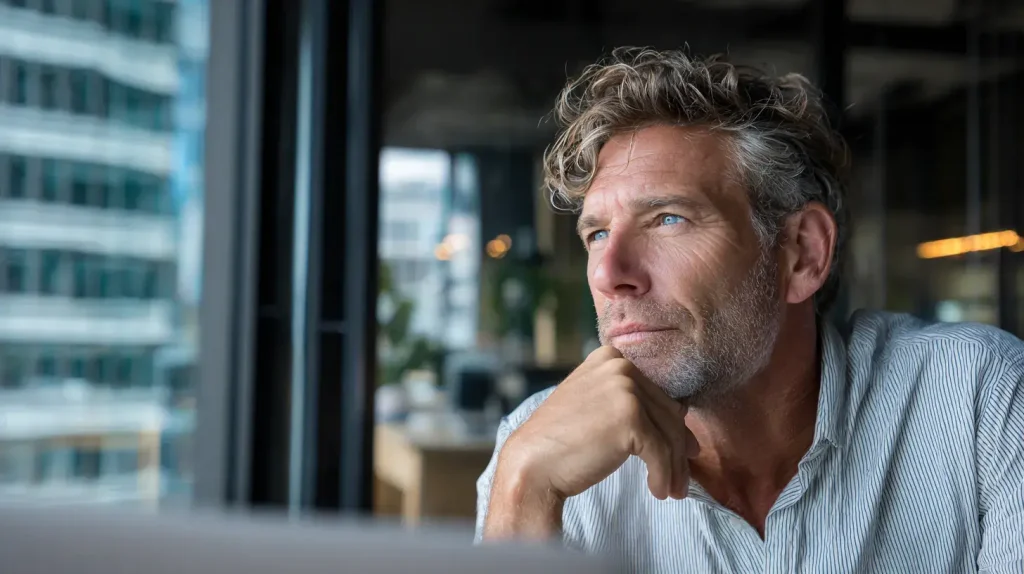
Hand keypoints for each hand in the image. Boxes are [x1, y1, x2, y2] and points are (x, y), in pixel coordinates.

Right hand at [498, 346, 699, 502]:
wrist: (532, 464)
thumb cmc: (561, 441)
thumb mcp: (596, 404)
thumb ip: (631, 400)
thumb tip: (682, 415)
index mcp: (610, 357)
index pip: (657, 394)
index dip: (670, 426)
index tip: (680, 452)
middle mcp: (620, 367)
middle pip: (668, 413)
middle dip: (677, 450)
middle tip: (681, 478)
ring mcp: (625, 390)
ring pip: (669, 434)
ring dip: (674, 468)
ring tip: (673, 490)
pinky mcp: (630, 419)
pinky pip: (660, 453)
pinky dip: (662, 476)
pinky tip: (657, 491)